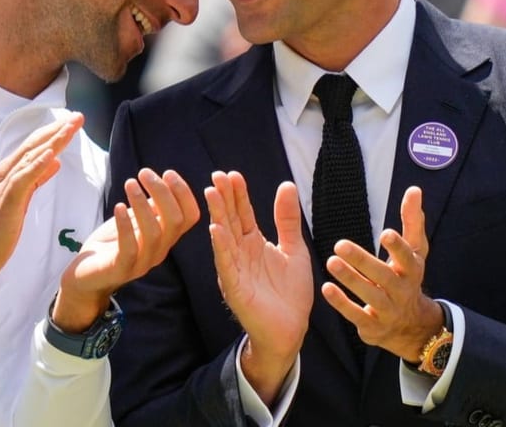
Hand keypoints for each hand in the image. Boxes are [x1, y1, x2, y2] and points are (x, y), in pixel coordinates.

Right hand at [0, 113, 83, 306]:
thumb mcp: (19, 202)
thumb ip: (35, 180)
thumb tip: (55, 161)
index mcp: (7, 176)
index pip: (33, 148)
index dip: (53, 134)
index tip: (73, 122)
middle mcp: (2, 177)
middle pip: (33, 147)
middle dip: (56, 130)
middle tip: (78, 116)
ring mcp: (1, 189)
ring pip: (29, 159)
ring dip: (51, 142)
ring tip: (69, 127)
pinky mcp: (3, 205)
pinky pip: (21, 182)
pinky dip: (36, 166)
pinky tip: (51, 155)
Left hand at [52, 168, 199, 331]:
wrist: (86, 275)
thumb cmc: (112, 243)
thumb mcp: (134, 220)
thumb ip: (151, 207)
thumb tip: (165, 182)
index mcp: (166, 238)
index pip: (189, 216)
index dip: (184, 193)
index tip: (167, 172)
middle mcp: (160, 250)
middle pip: (175, 221)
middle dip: (163, 192)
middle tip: (144, 173)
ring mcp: (142, 262)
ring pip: (154, 233)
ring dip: (142, 204)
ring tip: (130, 183)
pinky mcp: (121, 269)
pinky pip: (129, 249)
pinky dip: (125, 225)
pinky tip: (119, 206)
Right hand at [205, 171, 311, 405]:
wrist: (291, 330)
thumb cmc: (290, 292)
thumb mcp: (294, 249)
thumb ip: (287, 219)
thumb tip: (286, 185)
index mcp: (253, 243)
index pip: (242, 213)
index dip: (238, 195)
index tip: (233, 175)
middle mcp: (240, 252)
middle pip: (230, 220)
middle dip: (224, 198)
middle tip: (217, 176)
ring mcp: (235, 269)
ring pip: (223, 237)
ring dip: (217, 215)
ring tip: (212, 193)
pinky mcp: (234, 287)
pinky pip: (226, 263)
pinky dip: (221, 246)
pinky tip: (216, 230)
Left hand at [321, 186, 443, 361]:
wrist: (411, 326)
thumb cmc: (407, 277)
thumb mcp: (415, 251)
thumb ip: (412, 221)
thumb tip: (414, 190)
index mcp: (412, 269)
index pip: (408, 257)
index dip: (398, 247)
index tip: (385, 233)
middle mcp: (402, 290)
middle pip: (384, 276)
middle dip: (363, 260)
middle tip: (339, 245)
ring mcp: (388, 310)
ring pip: (370, 295)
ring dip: (350, 279)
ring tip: (331, 262)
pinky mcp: (373, 327)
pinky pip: (357, 315)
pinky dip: (342, 303)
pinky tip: (326, 288)